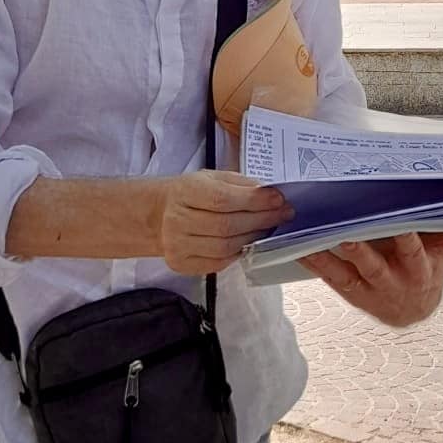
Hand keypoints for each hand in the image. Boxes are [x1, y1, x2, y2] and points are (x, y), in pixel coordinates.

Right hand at [155, 173, 292, 277]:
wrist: (159, 215)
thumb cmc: (191, 194)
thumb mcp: (212, 178)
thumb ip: (240, 185)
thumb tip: (270, 195)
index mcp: (184, 191)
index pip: (223, 199)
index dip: (254, 201)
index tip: (279, 199)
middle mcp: (177, 220)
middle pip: (226, 226)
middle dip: (261, 220)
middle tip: (283, 215)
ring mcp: (177, 246)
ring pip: (225, 247)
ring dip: (253, 238)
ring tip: (269, 228)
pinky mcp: (182, 264)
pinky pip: (219, 262)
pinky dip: (238, 252)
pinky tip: (249, 242)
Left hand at [300, 231, 442, 327]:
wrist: (415, 311)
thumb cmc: (430, 270)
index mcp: (419, 270)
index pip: (413, 252)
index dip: (405, 238)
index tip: (398, 222)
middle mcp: (392, 283)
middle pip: (374, 266)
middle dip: (360, 250)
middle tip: (345, 233)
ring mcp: (369, 291)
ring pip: (346, 273)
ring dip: (328, 257)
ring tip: (311, 238)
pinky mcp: (350, 293)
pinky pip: (330, 278)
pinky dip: (314, 263)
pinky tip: (300, 247)